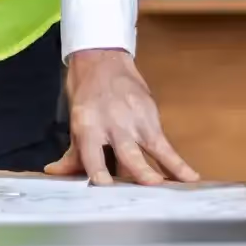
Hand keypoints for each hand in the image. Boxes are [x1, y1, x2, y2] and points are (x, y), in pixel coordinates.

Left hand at [45, 49, 199, 185]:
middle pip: (126, 152)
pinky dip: (177, 161)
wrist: (103, 60)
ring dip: (159, 166)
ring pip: (150, 147)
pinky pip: (165, 144)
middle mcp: (112, 124)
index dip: (97, 168)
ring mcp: (135, 120)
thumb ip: (73, 153)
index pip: (92, 152)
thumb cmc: (87, 95)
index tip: (103, 184)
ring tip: (167, 185)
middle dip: (137, 169)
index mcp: (88, 126)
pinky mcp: (151, 116)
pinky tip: (190, 177)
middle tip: (146, 185)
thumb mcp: (76, 122)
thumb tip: (55, 173)